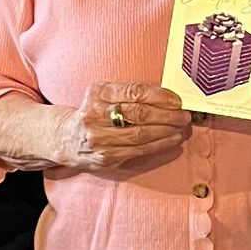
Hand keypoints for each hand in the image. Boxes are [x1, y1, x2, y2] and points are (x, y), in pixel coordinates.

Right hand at [52, 82, 191, 174]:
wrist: (66, 139)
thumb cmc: (93, 113)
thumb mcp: (103, 94)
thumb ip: (128, 93)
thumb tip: (168, 98)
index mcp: (97, 93)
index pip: (134, 92)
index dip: (160, 96)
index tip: (176, 100)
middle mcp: (96, 115)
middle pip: (140, 114)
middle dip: (167, 115)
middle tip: (184, 115)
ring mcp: (100, 138)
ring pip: (141, 134)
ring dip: (167, 131)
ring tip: (182, 127)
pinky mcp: (107, 157)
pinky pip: (139, 150)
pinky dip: (160, 145)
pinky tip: (172, 139)